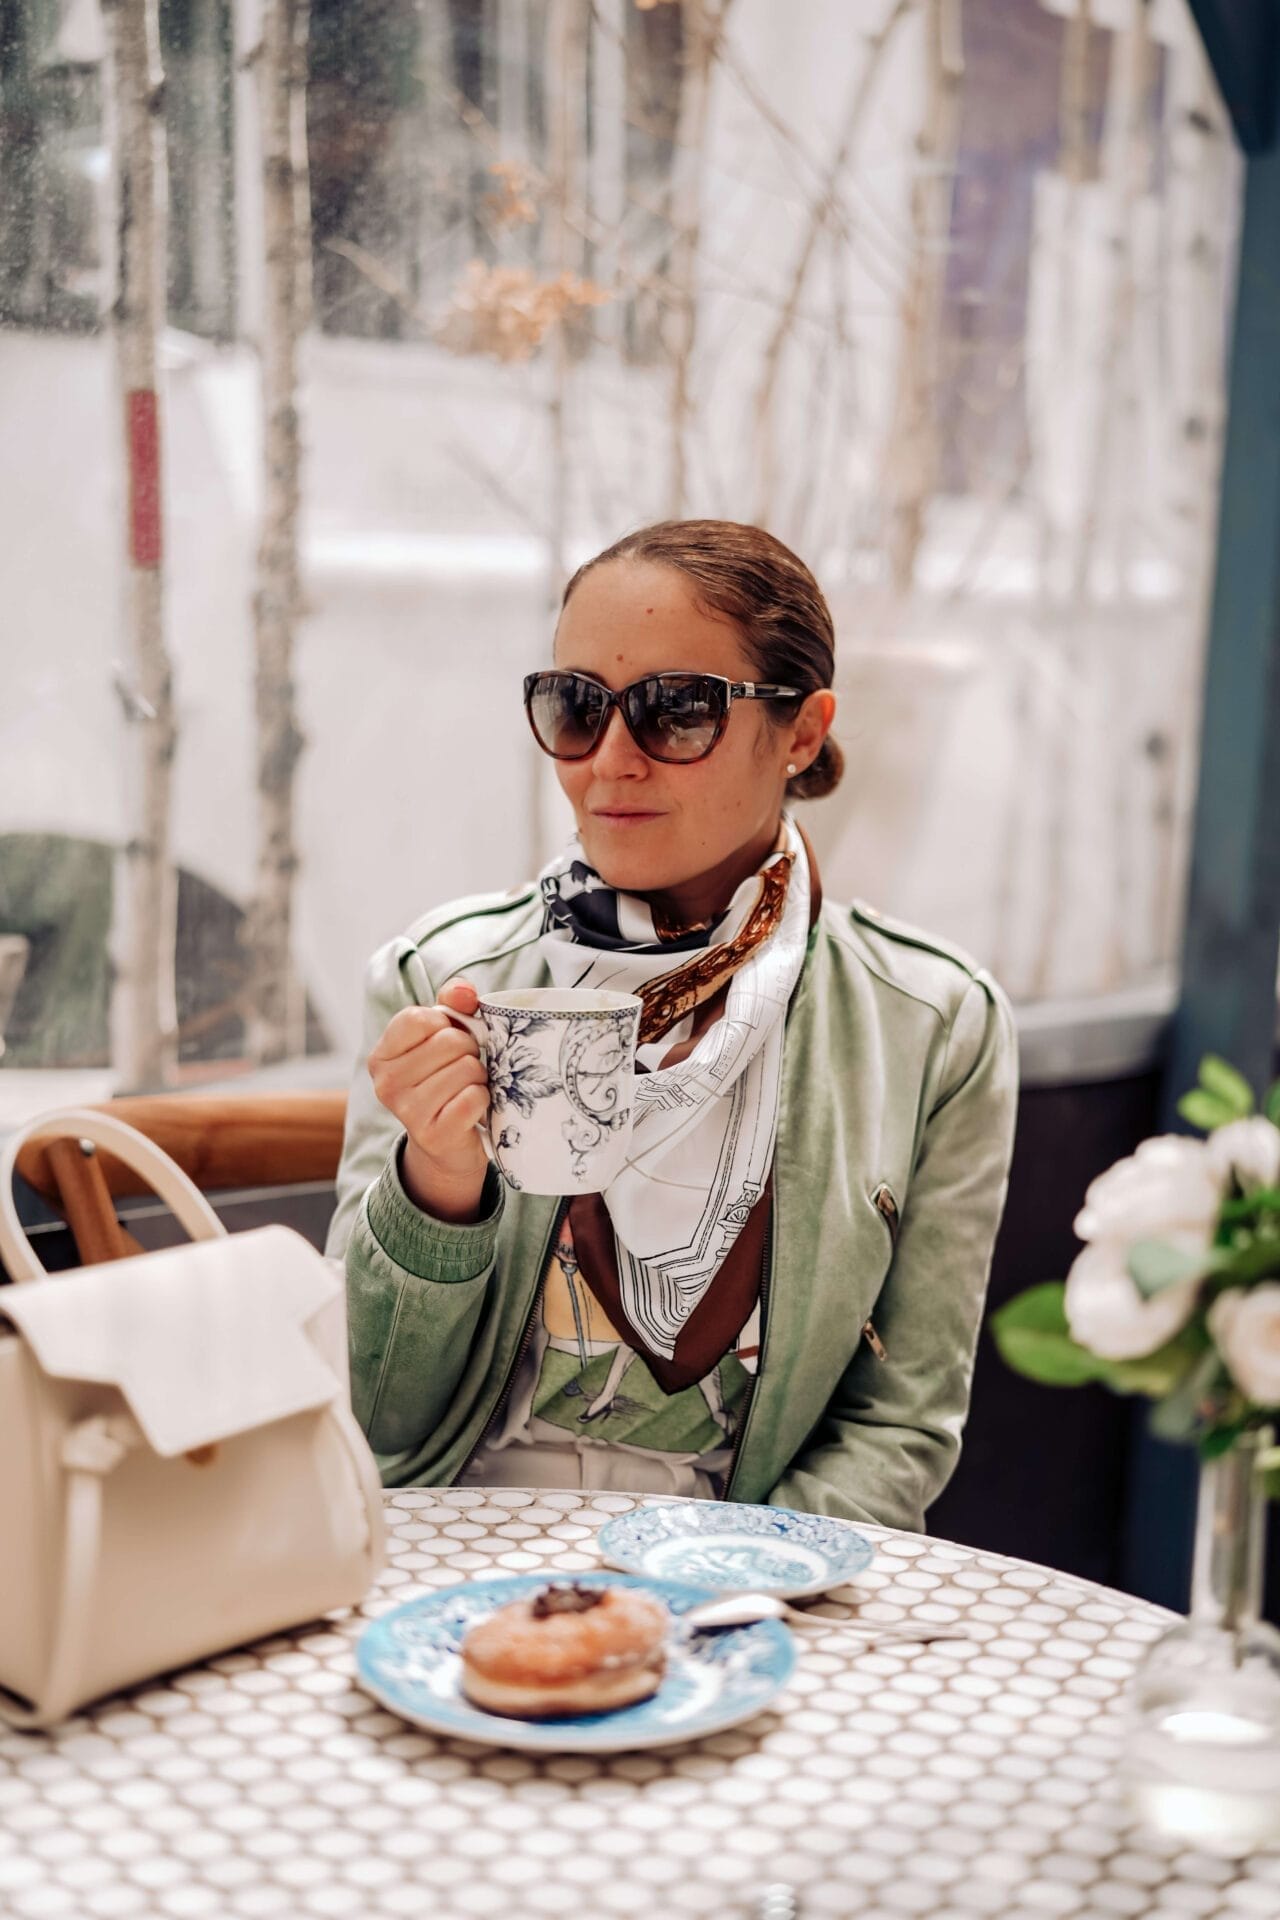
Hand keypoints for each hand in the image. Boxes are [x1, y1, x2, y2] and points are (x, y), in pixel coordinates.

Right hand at [367, 980, 489, 1221]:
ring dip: (478, 1077)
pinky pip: (474, 1097)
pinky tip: (471, 1108)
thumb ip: (452, 1005)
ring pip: (466, 1069)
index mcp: (381, 1056)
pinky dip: (483, 1099)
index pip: (418, 1017)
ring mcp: (407, 1111)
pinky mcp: (434, 1134)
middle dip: (469, 1051)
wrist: (446, 1147)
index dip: (446, 1023)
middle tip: (464, 1068)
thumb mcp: (441, 1038)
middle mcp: (386, 1083)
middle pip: (449, 1042)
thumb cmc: (444, 1081)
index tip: (446, 1040)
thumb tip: (465, 992)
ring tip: (467, 1088)